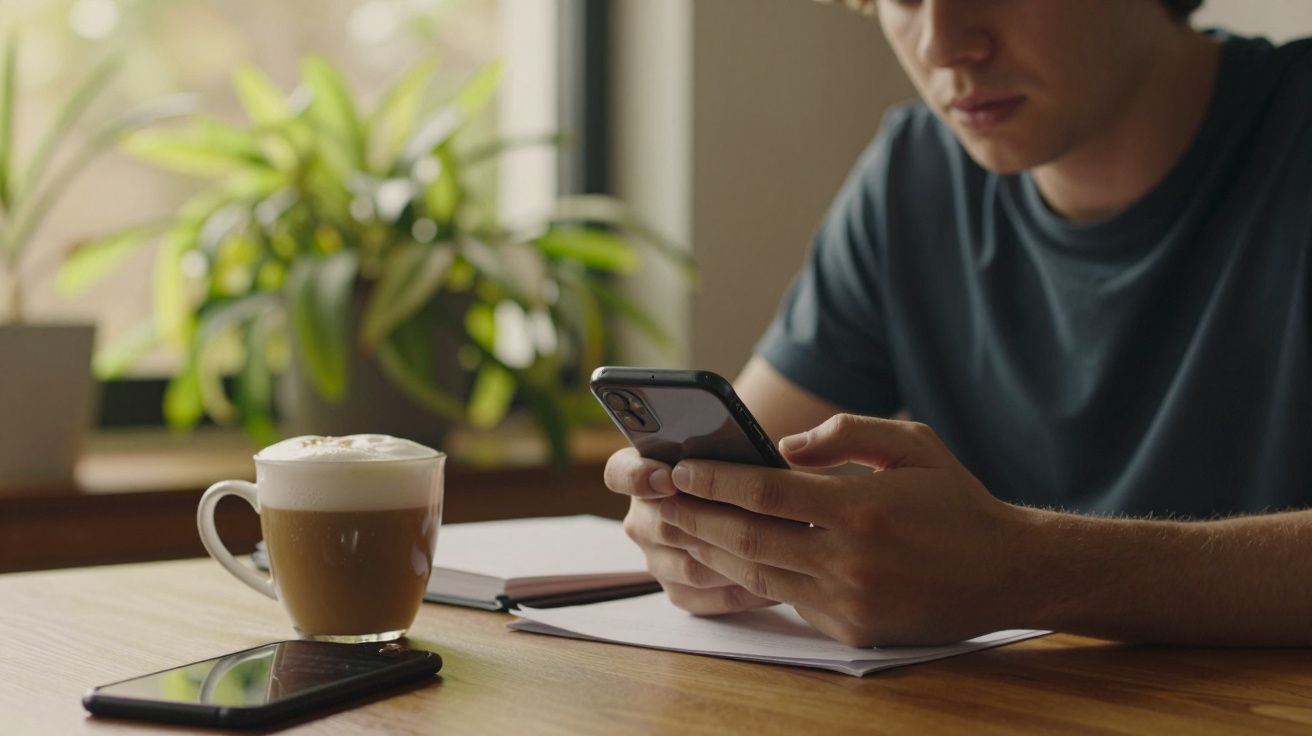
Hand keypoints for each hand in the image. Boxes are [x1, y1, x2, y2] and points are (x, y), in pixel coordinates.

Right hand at [603, 447, 776, 614]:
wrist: (755, 498)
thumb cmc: (743, 464)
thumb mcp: (734, 445)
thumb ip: (729, 448)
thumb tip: (766, 450)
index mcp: (641, 471)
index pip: (620, 473)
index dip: (640, 477)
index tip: (671, 478)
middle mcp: (643, 518)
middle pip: (661, 527)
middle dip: (707, 525)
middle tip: (749, 521)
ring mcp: (656, 558)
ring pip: (688, 568)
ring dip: (731, 560)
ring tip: (775, 551)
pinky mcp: (678, 590)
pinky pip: (704, 597)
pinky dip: (739, 590)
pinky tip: (774, 579)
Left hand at [660, 414, 1033, 646]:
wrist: (1006, 573)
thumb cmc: (955, 501)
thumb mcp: (912, 444)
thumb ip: (847, 433)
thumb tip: (786, 447)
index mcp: (860, 508)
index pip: (766, 492)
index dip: (716, 479)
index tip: (679, 467)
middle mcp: (849, 559)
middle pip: (747, 539)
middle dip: (694, 516)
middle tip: (658, 499)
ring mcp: (847, 600)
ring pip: (757, 574)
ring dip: (710, 550)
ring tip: (676, 526)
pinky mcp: (849, 629)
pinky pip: (787, 597)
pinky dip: (753, 576)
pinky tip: (726, 556)